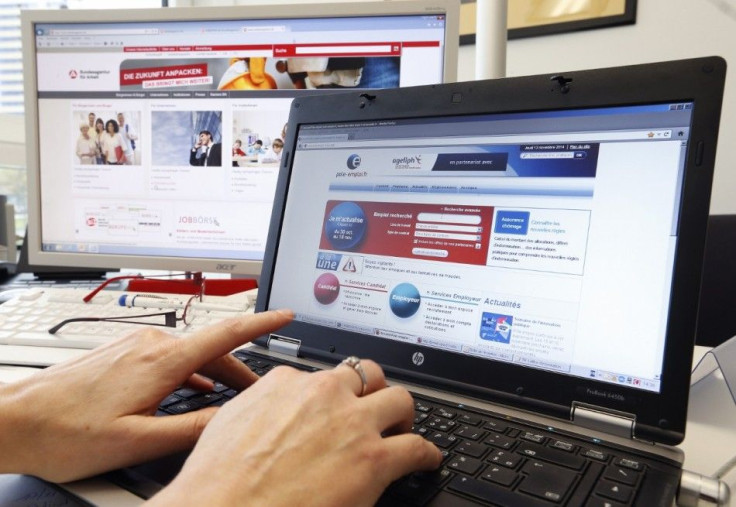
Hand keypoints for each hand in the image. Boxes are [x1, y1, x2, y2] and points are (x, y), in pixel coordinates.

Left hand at [0, 309, 292, 481]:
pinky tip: (189, 390)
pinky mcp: (122, 351)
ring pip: (190, 353)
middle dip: (240, 367)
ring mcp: (134, 344)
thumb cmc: (68, 433)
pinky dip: (189, 372)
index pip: (225, 335)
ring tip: (228, 396)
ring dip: (213, 371)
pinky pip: (169, 355)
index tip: (285, 315)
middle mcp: (150, 344)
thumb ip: (191, 430)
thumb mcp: (138, 442)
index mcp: (161, 362)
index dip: (261, 324)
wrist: (16, 420)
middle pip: (211, 347)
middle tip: (259, 390)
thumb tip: (230, 420)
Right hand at [152, 359, 441, 505]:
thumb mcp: (229, 426)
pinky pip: (416, 447)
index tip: (335, 405)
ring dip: (402, 414)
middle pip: (365, 375)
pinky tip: (427, 459)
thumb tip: (265, 416)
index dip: (331, 394)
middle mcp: (322, 394)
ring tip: (403, 428)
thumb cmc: (217, 480)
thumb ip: (257, 409)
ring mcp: (351, 423)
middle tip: (374, 409)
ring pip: (398, 398)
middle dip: (373, 390)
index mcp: (286, 384)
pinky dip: (426, 454)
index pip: (321, 375)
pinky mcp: (373, 458)